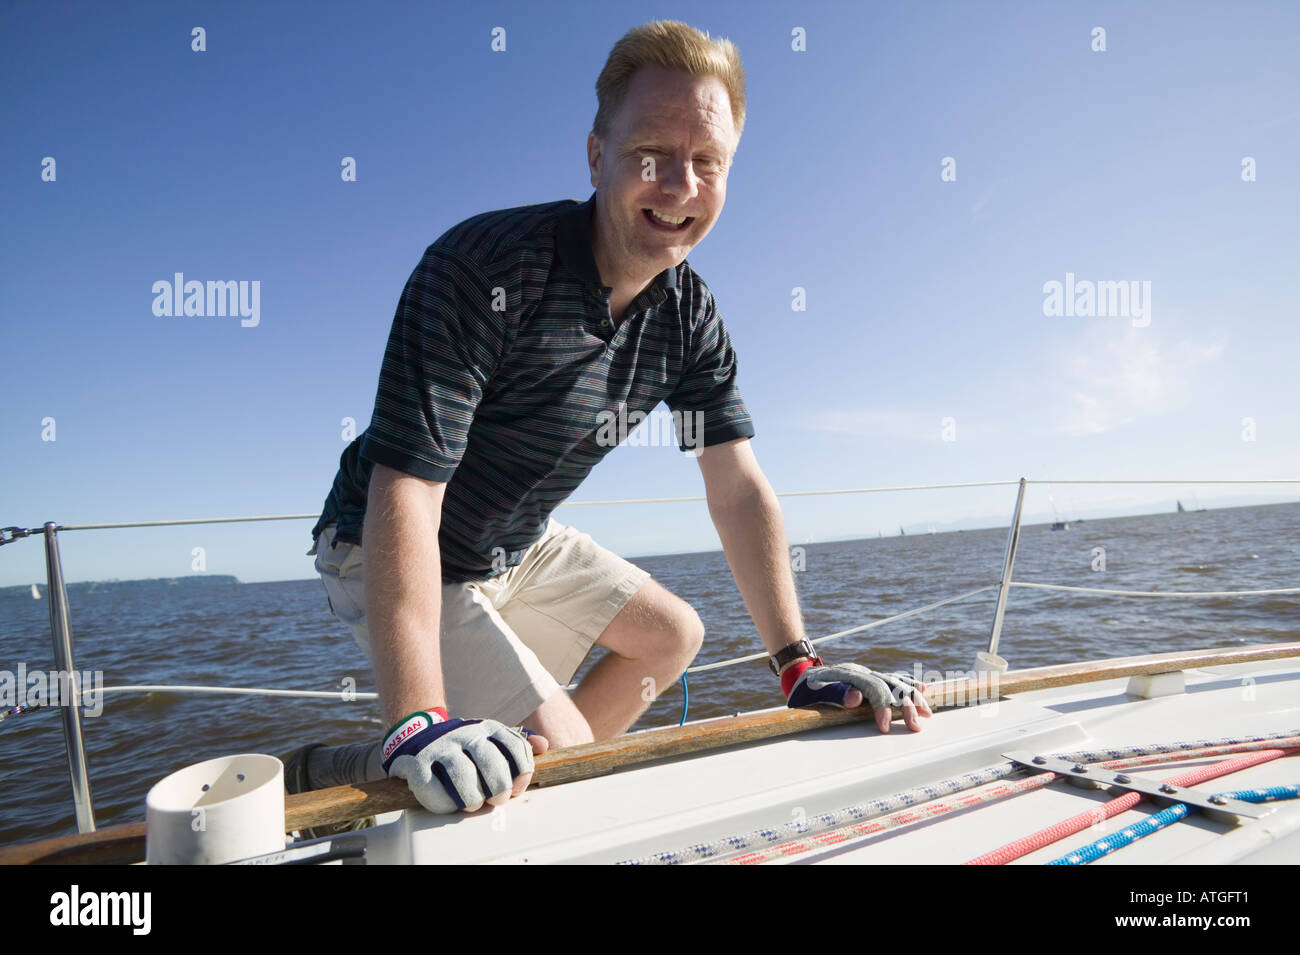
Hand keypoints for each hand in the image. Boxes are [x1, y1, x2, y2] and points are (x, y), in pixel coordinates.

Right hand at [381, 710, 546, 812]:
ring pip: (463, 777)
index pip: (515, 746)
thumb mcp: (490, 739)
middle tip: (496, 800)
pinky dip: (444, 804)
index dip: (522, 771)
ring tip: (473, 804)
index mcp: (487, 727)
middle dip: (499, 789)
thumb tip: (544, 746)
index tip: (518, 788)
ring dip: (472, 798)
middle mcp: (465, 733)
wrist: (415, 738)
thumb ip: (517, 744)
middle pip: (491, 763)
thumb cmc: (462, 747)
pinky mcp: (415, 763)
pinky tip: (449, 804)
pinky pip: (432, 788)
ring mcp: (440, 747)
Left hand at [786, 662, 931, 733]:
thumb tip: (855, 698)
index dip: (881, 707)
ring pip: (896, 682)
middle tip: (915, 727)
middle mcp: (862, 673)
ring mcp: (867, 674)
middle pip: (890, 685)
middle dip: (905, 706)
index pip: (872, 688)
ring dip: (912, 697)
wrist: (801, 676)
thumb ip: (834, 694)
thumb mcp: (813, 693)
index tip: (884, 728)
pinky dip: (908, 684)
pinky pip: (893, 679)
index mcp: (848, 676)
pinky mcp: (870, 678)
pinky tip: (922, 689)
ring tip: (927, 714)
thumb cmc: (806, 691)